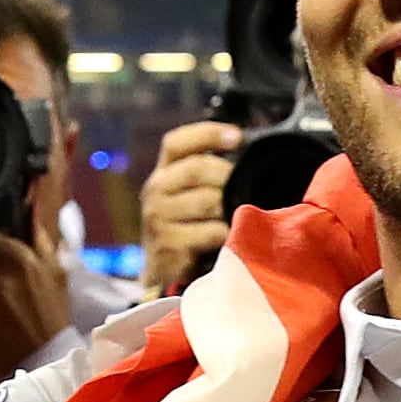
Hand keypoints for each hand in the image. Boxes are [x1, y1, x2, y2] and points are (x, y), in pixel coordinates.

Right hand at [141, 120, 237, 294]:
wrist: (164, 267)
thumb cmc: (188, 224)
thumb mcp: (190, 192)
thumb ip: (208, 170)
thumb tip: (245, 147)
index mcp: (163, 172)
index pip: (176, 143)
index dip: (208, 134)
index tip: (238, 137)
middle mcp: (155, 190)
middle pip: (196, 168)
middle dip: (227, 176)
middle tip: (242, 188)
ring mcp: (158, 219)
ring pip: (208, 201)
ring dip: (227, 209)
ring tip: (230, 218)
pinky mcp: (168, 246)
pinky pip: (212, 233)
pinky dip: (225, 235)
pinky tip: (225, 240)